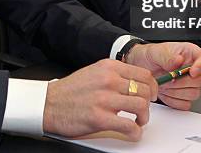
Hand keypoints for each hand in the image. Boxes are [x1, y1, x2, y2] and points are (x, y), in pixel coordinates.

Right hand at [43, 59, 157, 140]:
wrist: (48, 104)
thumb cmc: (69, 91)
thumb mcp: (93, 72)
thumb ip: (113, 74)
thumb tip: (134, 83)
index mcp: (108, 67)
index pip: (143, 74)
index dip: (152, 86)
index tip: (151, 94)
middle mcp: (108, 80)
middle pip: (145, 90)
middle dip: (149, 103)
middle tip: (144, 110)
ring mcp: (104, 99)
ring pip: (141, 106)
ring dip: (144, 117)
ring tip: (138, 121)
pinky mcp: (100, 118)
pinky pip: (129, 126)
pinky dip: (135, 132)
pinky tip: (131, 132)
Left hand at [125, 42, 200, 109]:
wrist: (139, 67)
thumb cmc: (149, 56)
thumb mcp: (156, 52)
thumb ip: (167, 56)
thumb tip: (178, 61)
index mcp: (189, 54)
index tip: (192, 71)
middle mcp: (191, 69)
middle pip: (200, 80)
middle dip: (183, 82)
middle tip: (169, 78)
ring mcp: (188, 84)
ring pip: (194, 94)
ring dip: (177, 92)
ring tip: (164, 84)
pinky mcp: (181, 96)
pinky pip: (184, 104)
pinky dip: (173, 100)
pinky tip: (165, 92)